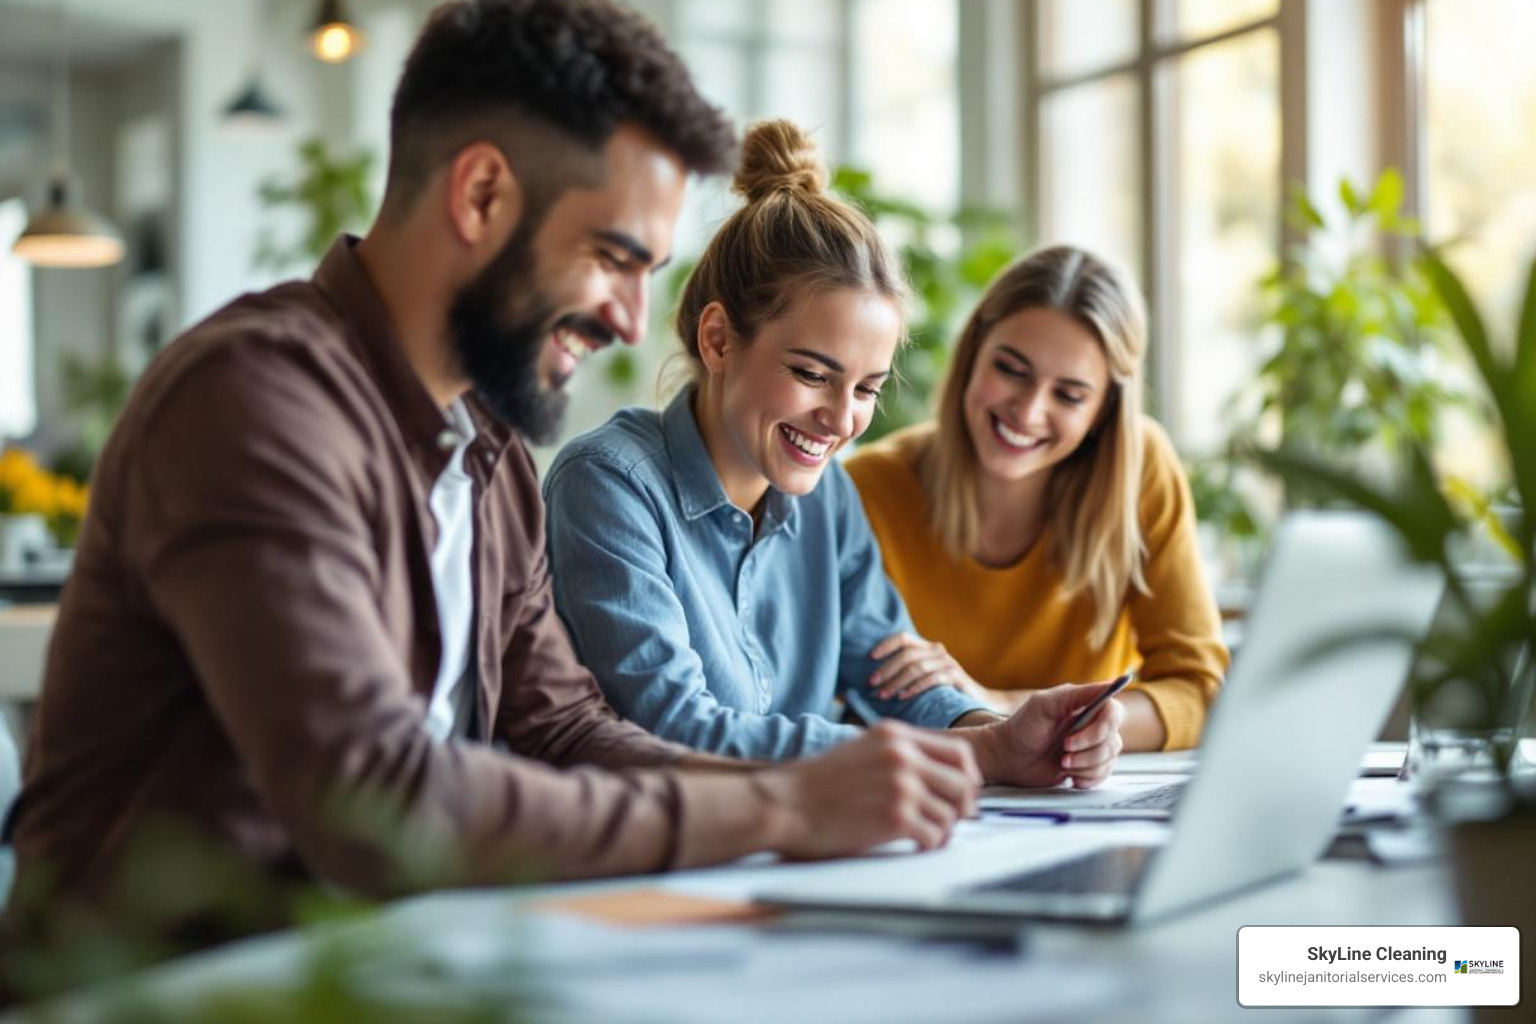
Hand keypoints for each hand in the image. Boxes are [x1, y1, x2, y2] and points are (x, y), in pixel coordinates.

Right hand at [756, 721, 981, 857]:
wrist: (782, 804)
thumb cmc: (813, 784)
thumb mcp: (858, 749)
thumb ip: (894, 755)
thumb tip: (931, 776)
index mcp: (895, 735)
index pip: (958, 752)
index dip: (968, 778)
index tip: (963, 794)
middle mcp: (902, 756)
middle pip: (963, 783)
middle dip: (963, 806)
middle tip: (954, 820)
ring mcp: (901, 785)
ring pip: (951, 813)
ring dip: (944, 829)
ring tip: (929, 835)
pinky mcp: (895, 818)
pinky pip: (935, 836)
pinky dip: (930, 845)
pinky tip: (916, 845)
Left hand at [869, 632, 987, 701]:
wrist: (978, 701)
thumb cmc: (943, 690)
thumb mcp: (924, 676)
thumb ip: (907, 671)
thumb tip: (875, 677)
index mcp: (927, 647)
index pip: (903, 638)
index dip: (886, 645)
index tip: (870, 657)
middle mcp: (937, 651)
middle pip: (907, 655)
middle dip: (887, 669)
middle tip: (872, 684)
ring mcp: (948, 663)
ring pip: (917, 668)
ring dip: (897, 682)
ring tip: (884, 695)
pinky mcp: (955, 677)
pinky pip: (932, 679)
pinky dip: (915, 688)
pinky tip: (903, 697)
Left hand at [963, 679, 1125, 789]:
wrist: (1008, 758)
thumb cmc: (1022, 727)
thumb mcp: (1043, 705)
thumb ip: (1077, 694)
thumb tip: (1111, 684)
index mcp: (1085, 706)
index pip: (1114, 712)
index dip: (1102, 728)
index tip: (1073, 738)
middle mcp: (1092, 725)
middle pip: (1114, 740)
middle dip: (1088, 752)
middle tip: (1063, 752)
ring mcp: (1091, 747)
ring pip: (1109, 760)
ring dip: (1085, 766)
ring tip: (1062, 763)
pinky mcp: (1088, 767)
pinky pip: (1103, 775)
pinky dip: (1087, 779)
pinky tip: (1069, 776)